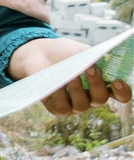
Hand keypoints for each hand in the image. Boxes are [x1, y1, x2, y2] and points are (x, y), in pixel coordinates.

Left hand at [7, 37, 132, 115]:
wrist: (37, 53)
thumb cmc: (63, 53)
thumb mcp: (81, 50)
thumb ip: (93, 56)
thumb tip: (101, 62)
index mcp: (102, 84)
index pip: (120, 94)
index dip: (122, 91)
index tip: (118, 81)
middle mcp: (91, 98)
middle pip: (100, 98)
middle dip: (96, 84)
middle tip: (90, 69)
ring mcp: (75, 105)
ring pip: (82, 105)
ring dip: (77, 90)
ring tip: (70, 76)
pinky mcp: (57, 108)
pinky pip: (61, 108)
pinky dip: (59, 96)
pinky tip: (55, 85)